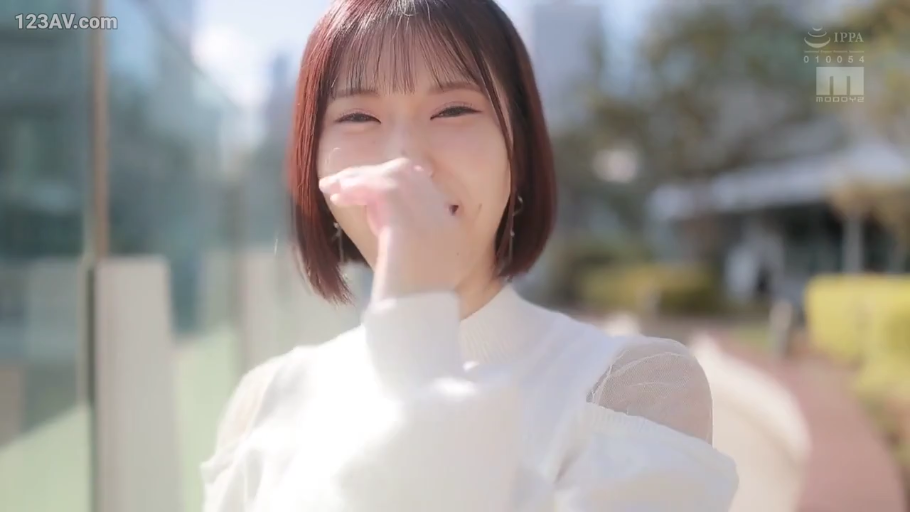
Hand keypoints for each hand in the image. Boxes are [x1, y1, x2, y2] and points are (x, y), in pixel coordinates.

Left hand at [319, 158, 467, 301]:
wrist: (409, 330)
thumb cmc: (404, 309)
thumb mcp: (407, 266)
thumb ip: (400, 235)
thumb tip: (373, 206)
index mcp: (453, 235)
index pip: (426, 187)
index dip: (393, 180)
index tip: (365, 188)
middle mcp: (447, 224)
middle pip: (411, 175)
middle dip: (373, 173)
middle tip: (342, 183)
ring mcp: (432, 224)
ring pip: (396, 176)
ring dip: (360, 176)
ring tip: (333, 187)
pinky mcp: (409, 228)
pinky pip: (383, 190)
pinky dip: (359, 185)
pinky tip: (340, 195)